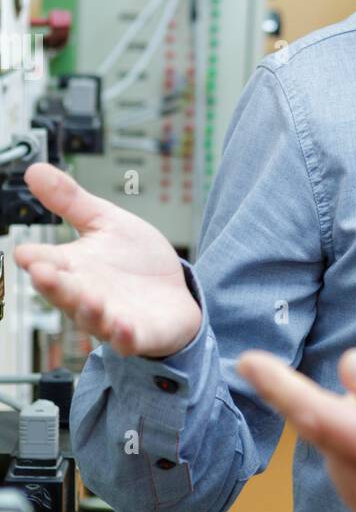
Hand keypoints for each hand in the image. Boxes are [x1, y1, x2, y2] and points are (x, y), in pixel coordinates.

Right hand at [12, 162, 201, 358]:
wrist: (174, 293)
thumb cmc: (135, 262)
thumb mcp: (105, 222)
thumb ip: (71, 201)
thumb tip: (35, 170)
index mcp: (74, 267)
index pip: (46, 262)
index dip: (34, 258)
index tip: (24, 252)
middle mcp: (86, 295)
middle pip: (63, 293)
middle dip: (53, 284)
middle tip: (42, 272)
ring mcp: (111, 317)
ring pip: (92, 318)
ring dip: (87, 310)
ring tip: (87, 298)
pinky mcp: (139, 335)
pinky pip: (128, 341)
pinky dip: (124, 336)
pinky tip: (123, 327)